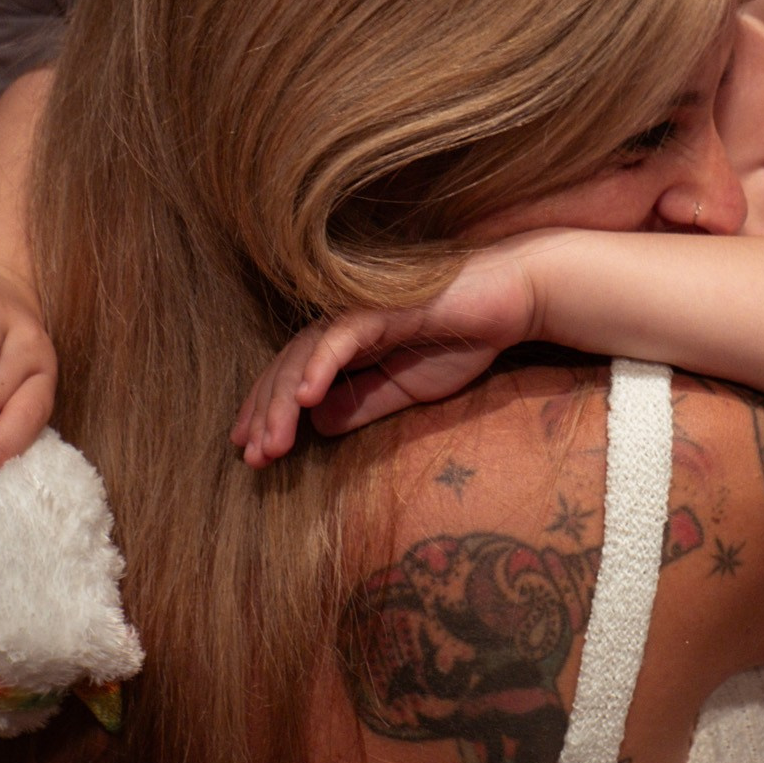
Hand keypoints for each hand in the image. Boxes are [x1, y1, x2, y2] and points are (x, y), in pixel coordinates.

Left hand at [231, 243, 541, 465]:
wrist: (511, 303)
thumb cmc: (463, 340)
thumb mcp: (407, 391)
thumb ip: (364, 405)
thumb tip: (318, 424)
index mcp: (346, 346)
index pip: (292, 379)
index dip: (269, 413)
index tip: (254, 453)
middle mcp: (342, 325)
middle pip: (287, 368)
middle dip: (265, 415)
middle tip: (252, 459)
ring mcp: (358, 312)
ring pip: (304, 355)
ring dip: (283, 401)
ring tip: (271, 444)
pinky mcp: (382, 306)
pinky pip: (341, 337)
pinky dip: (320, 366)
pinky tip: (304, 398)